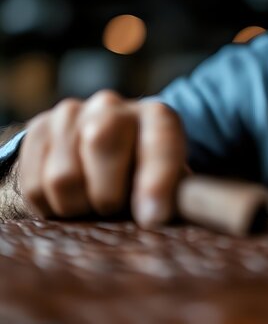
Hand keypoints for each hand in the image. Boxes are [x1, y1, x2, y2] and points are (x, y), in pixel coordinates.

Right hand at [18, 90, 185, 227]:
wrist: (105, 153)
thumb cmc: (146, 176)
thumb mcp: (172, 183)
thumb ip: (175, 196)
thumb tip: (157, 215)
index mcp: (157, 116)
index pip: (160, 140)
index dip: (156, 181)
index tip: (152, 218)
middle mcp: (113, 106)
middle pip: (100, 144)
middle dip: (108, 194)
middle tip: (114, 210)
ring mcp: (71, 114)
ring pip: (63, 176)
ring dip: (79, 207)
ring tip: (94, 205)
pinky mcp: (38, 130)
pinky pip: (35, 186)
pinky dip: (53, 207)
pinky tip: (72, 199)